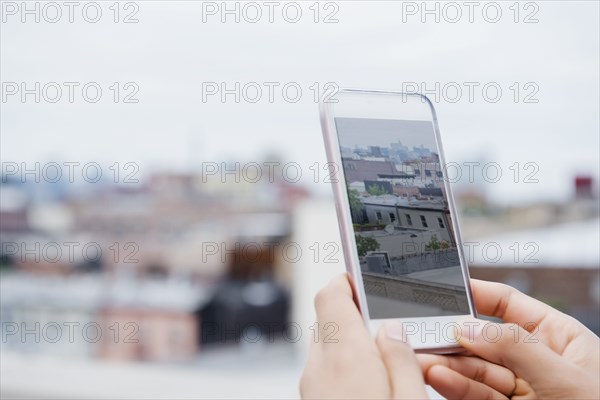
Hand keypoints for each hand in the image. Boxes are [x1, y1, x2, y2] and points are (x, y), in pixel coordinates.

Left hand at [300, 274, 427, 398]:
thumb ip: (403, 362)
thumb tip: (394, 331)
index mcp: (346, 358)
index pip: (332, 295)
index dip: (350, 281)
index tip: (370, 279)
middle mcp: (319, 369)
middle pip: (330, 320)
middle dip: (358, 317)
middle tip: (392, 326)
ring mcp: (311, 388)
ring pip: (327, 348)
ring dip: (352, 345)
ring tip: (387, 361)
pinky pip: (326, 372)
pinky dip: (345, 368)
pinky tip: (372, 384)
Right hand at [418, 279, 599, 398]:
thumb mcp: (564, 378)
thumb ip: (515, 347)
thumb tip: (469, 327)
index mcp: (558, 337)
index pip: (508, 305)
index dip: (477, 295)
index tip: (444, 291)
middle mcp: (536, 360)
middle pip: (484, 339)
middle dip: (454, 338)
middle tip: (425, 336)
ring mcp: (522, 390)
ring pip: (476, 371)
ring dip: (448, 365)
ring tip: (424, 362)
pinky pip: (477, 396)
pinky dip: (455, 388)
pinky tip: (439, 378)